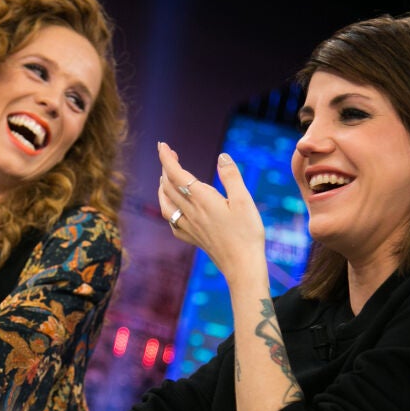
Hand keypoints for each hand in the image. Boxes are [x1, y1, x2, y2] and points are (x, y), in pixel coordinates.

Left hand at [157, 142, 265, 282]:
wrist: (242, 266)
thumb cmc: (247, 233)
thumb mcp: (244, 200)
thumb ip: (231, 177)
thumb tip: (222, 156)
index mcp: (202, 199)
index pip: (176, 174)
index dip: (167, 158)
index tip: (162, 145)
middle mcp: (191, 212)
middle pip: (168, 186)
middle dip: (166, 168)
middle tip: (171, 154)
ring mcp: (189, 227)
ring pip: (166, 204)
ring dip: (162, 188)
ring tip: (165, 178)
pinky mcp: (192, 238)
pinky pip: (172, 221)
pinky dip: (168, 209)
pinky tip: (173, 209)